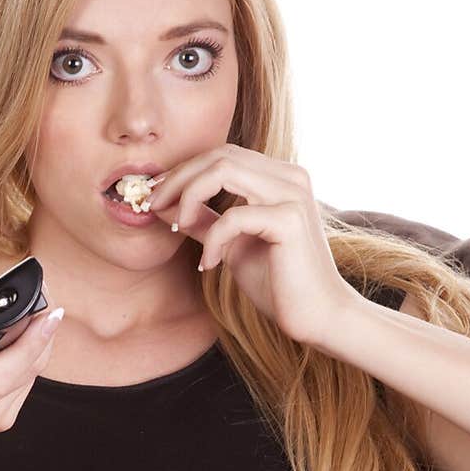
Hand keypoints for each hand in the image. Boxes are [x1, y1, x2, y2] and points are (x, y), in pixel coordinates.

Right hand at [0, 281, 62, 455]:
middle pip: (24, 370)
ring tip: (33, 313)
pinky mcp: (1, 421)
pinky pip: (25, 383)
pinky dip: (27, 358)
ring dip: (38, 343)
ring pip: (31, 375)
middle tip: (44, 300)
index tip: (46, 314)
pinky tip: (18, 341)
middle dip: (40, 331)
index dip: (28, 343)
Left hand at [147, 144, 356, 345]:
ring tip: (176, 227)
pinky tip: (210, 264)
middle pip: (218, 155)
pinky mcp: (290, 220)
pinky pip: (233, 216)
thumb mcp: (230, 244)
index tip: (154, 195)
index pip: (222, 155)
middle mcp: (290, 176)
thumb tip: (166, 205)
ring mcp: (292, 194)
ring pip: (222, 171)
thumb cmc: (278, 282)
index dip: (183, 171)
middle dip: (177, 178)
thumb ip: (204, 220)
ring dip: (188, 197)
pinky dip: (212, 239)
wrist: (317, 316)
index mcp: (279, 177)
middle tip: (152, 206)